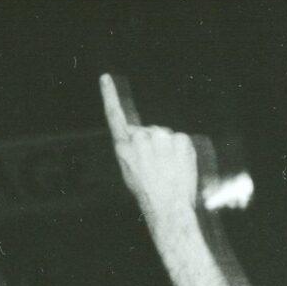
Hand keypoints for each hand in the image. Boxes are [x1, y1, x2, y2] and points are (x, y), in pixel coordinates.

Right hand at [99, 73, 217, 230]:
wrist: (168, 207)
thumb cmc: (148, 193)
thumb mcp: (130, 172)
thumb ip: (131, 149)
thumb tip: (140, 133)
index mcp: (124, 148)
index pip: (115, 116)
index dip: (109, 96)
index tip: (106, 78)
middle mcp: (140, 138)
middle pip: (147, 132)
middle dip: (152, 145)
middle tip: (156, 168)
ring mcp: (161, 137)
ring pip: (164, 137)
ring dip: (167, 150)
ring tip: (167, 170)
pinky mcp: (180, 139)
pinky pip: (179, 141)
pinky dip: (180, 152)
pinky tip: (178, 167)